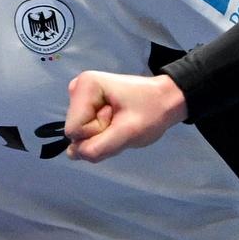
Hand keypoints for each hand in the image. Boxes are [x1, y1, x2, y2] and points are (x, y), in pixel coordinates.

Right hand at [64, 72, 186, 161]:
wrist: (166, 101)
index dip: (98, 132)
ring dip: (103, 135)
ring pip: (81, 135)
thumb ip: (97, 148)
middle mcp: (77, 88)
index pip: (74, 130)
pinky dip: (103, 134)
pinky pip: (86, 133)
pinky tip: (116, 123)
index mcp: (85, 85)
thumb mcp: (128, 133)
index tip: (119, 119)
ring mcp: (80, 97)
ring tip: (121, 121)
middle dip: (100, 134)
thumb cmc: (152, 112)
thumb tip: (72, 154)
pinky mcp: (86, 106)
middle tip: (122, 122)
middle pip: (76, 132)